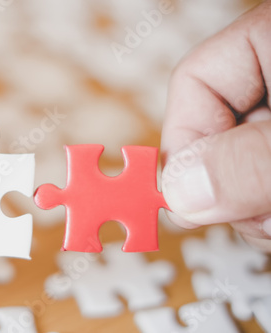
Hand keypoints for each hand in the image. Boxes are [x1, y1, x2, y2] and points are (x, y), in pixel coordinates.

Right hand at [161, 1, 270, 251]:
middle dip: (226, 185)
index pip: (196, 83)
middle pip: (216, 132)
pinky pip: (261, 187)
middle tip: (253, 213)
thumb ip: (251, 157)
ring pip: (241, 168)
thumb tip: (181, 191)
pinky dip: (268, 212)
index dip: (185, 141)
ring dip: (253, 207)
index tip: (192, 194)